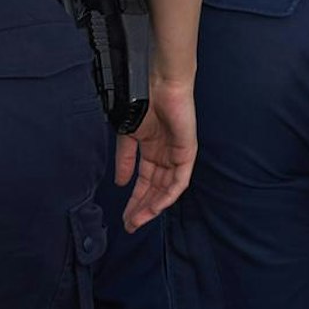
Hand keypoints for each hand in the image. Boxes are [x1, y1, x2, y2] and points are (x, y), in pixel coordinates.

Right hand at [115, 80, 196, 231]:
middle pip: (155, 190)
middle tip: (129, 225)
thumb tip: (121, 183)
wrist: (159, 83)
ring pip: (166, 189)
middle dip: (141, 209)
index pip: (145, 183)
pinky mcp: (188, 152)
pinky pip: (179, 180)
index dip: (135, 201)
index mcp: (153, 151)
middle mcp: (166, 156)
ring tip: (138, 220)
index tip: (124, 218)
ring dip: (152, 207)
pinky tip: (155, 206)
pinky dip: (168, 195)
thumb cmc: (144, 101)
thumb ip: (125, 160)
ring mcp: (177, 155)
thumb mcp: (128, 136)